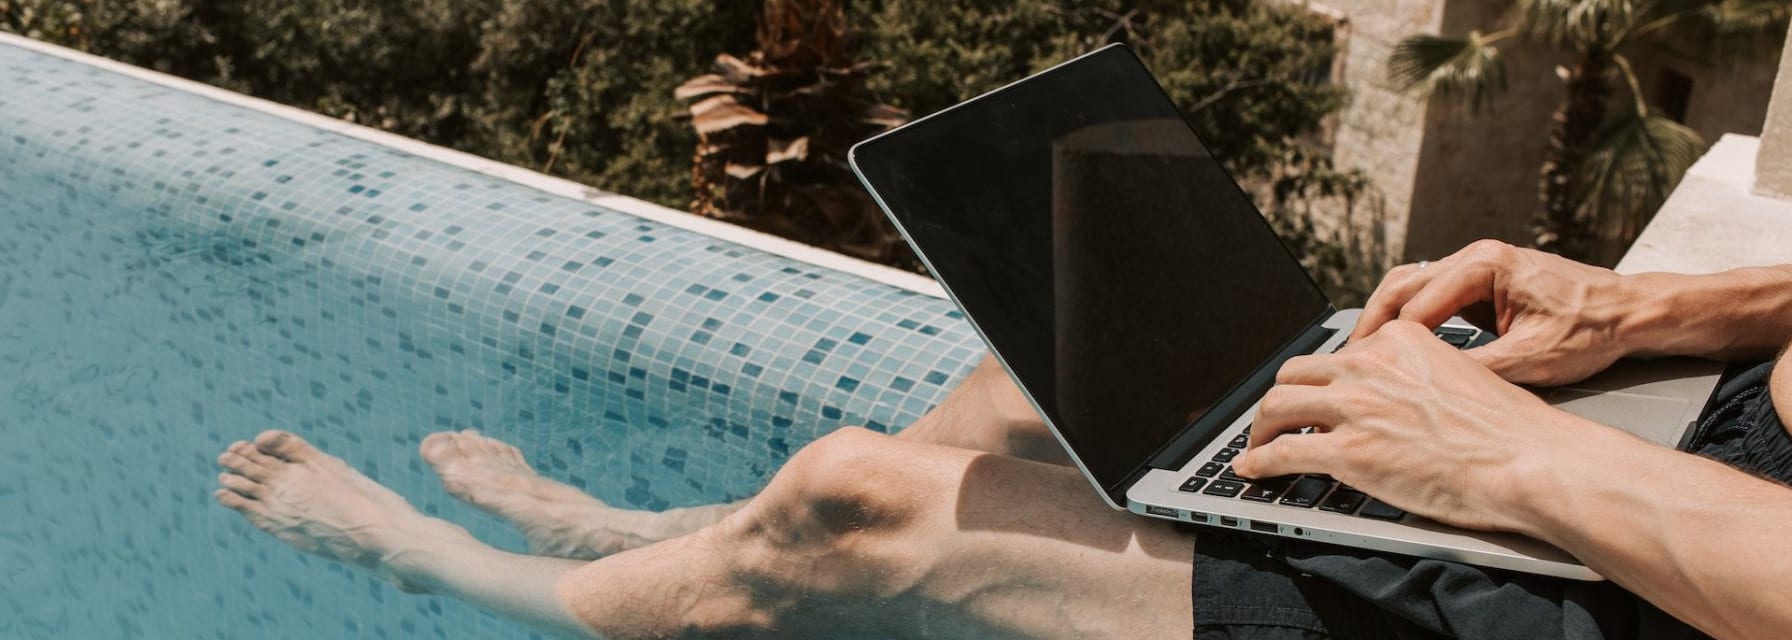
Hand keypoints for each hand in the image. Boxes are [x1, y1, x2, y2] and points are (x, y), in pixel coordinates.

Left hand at [1234, 320, 1597, 533]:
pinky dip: (1258, 462)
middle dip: (1279, 399)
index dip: (1319, 380)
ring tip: (1257, 446)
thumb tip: (1394, 397)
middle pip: (1296, 373)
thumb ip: (1415, 375)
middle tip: (1274, 420)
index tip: (1311, 396)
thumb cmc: (1510, 430)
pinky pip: (1282, 452)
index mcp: (1398, 341)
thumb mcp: (1459, 374)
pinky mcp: (1348, 452)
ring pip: (1277, 407)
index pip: (1337, 354)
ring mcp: (1355, 407)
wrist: (1529, 460)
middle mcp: (1369, 365)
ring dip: (1260, 429)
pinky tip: (1251, 470)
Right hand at [1353, 239, 1639, 385]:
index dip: (1386, 343)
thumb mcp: (1531, 359)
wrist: (1631, 313)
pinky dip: (1408, 319)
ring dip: (1385, 319)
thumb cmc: (1593, 329)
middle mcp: (1476, 257)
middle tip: (1347, 360)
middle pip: (1400, 285)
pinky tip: (1397, 347)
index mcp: (1484, 265)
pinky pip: (1431, 296)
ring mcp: (1478, 267)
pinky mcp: (1482, 283)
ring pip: (1410, 287)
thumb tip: (1428, 387)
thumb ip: (1474, 369)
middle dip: (1371, 324)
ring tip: (1364, 354)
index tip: (1365, 372)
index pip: (1415, 306)